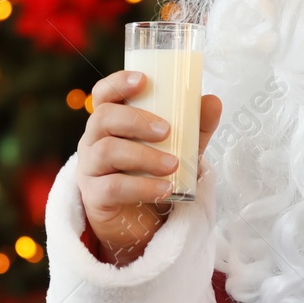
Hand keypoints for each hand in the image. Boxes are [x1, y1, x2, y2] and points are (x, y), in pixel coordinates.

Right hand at [77, 69, 222, 265]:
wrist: (142, 221)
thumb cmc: (154, 173)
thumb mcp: (179, 147)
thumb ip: (195, 126)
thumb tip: (212, 101)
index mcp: (111, 122)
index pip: (103, 94)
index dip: (118, 83)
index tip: (144, 80)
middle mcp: (94, 140)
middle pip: (103, 118)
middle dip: (136, 120)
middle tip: (167, 130)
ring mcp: (91, 168)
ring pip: (108, 151)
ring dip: (144, 155)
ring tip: (173, 165)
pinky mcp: (94, 196)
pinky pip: (113, 187)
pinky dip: (143, 187)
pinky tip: (165, 189)